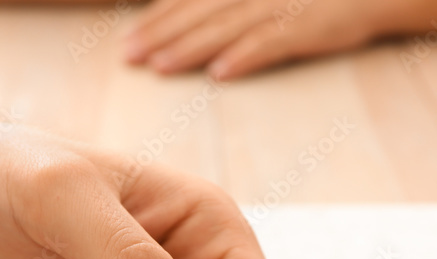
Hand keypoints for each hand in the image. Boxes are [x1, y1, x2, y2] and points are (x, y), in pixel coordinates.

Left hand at [123, 0, 388, 78]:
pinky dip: (246, 57)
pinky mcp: (306, 26)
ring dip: (190, 49)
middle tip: (129, 58)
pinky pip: (271, 43)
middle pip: (198, 14)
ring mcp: (280, 8)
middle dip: (160, 35)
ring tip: (160, 68)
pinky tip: (221, 73)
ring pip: (225, 29)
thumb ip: (233, 3)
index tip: (129, 39)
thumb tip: (199, 24)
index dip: (157, 19)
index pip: (190, 0)